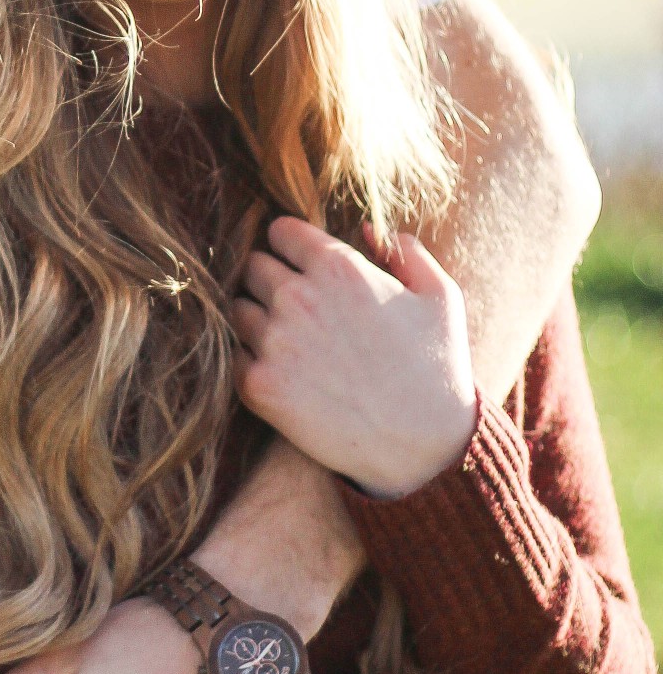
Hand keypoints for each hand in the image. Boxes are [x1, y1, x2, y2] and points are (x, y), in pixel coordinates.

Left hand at [232, 218, 477, 497]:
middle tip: (298, 308)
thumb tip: (367, 227)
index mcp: (338, 266)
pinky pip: (234, 355)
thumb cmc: (436, 368)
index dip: (292, 247)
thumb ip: (405, 251)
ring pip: (238, 309)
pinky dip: (251, 361)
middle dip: (272, 280)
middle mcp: (298, 297)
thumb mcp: (440, 297)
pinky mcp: (258, 384)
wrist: (421, 446)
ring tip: (292, 343)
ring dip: (257, 320)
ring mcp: (273, 341)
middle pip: (253, 267)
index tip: (301, 266)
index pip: (279, 232)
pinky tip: (284, 373)